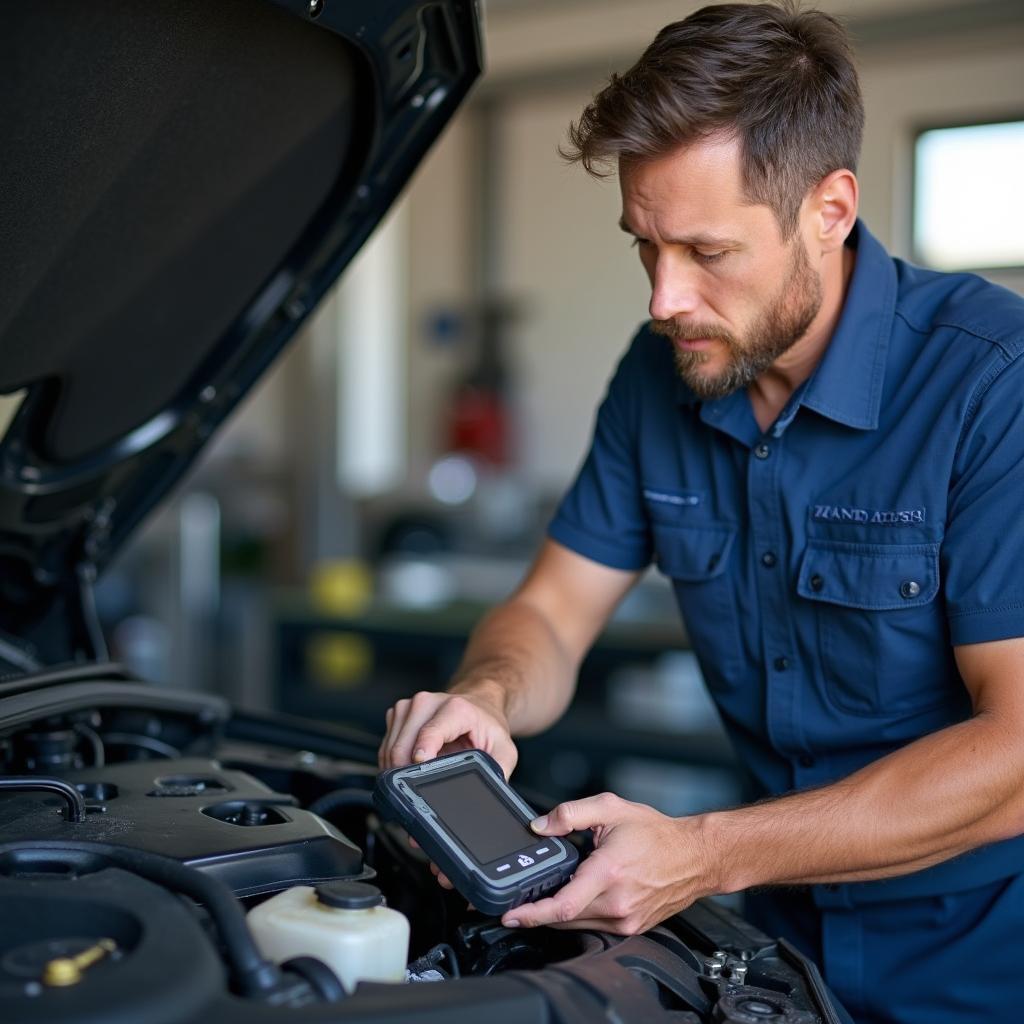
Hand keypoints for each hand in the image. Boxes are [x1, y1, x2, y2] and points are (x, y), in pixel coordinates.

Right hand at [378, 687, 518, 780]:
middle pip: (402, 747)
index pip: (429, 734)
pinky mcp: (397, 712)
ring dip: (398, 770)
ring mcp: (409, 705)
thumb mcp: (504, 750)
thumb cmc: (488, 727)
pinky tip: (410, 767)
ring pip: (390, 749)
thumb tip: (484, 796)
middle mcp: (428, 702)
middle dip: (407, 775)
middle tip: (420, 793)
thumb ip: (497, 772)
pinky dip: (393, 762)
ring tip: (418, 779)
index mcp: (456, 709)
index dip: (420, 757)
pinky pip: (385, 746)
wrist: (478, 705)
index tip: (418, 772)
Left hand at [500, 793, 716, 934]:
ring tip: (545, 896)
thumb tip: (539, 826)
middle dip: (538, 911)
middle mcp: (617, 903)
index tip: (510, 915)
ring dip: (558, 914)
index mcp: (609, 873)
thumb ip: (570, 813)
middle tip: (518, 900)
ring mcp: (626, 920)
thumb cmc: (656, 833)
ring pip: (578, 925)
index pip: (563, 905)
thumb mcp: (610, 808)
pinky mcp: (631, 928)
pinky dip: (579, 915)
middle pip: (564, 918)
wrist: (694, 856)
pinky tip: (576, 897)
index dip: (532, 914)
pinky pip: (594, 926)